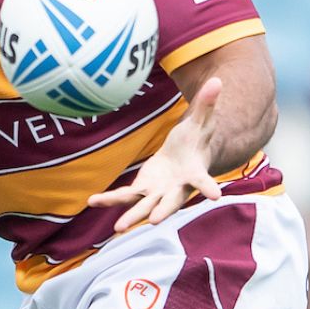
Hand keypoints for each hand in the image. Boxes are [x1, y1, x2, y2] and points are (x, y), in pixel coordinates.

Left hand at [88, 77, 223, 232]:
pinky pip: (124, 196)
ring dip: (131, 216)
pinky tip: (91, 202)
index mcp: (194, 174)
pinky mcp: (142, 189)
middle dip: (163, 211)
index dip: (208, 187)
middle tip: (156, 221)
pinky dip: (109, 199)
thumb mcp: (201, 119)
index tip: (215, 196)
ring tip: (118, 228)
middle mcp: (176, 190)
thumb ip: (207, 103)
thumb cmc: (195, 139)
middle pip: (170, 203)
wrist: (185, 157)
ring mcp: (158, 193)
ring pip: (143, 206)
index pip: (203, 180)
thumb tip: (218, 80)